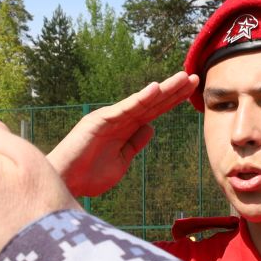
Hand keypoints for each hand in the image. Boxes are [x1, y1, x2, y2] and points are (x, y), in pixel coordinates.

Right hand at [47, 73, 196, 197]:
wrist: (65, 183)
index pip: (154, 111)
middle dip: (173, 91)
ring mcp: (110, 118)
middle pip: (152, 103)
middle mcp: (120, 119)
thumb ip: (135, 144)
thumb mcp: (121, 161)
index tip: (190, 90)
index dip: (172, 100)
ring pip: (142, 102)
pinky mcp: (99, 121)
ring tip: (182, 78)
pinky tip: (155, 89)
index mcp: (126, 129)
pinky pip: (124, 109)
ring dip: (163, 90)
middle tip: (195, 78)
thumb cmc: (89, 175)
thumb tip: (151, 128)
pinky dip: (140, 99)